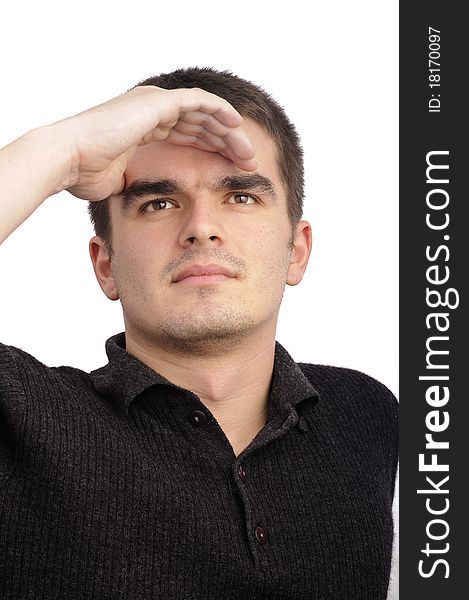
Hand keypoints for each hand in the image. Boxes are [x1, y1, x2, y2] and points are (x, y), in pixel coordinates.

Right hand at [53, 86, 256, 200]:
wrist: (69, 160)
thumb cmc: (86, 174)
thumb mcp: (121, 180)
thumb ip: (136, 181)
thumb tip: (142, 198)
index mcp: (145, 129)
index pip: (189, 136)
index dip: (212, 152)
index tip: (231, 171)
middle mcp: (152, 112)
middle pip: (202, 125)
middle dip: (227, 144)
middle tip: (249, 163)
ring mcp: (155, 103)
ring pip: (206, 114)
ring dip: (230, 133)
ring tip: (249, 154)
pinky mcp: (158, 101)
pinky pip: (200, 102)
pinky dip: (221, 113)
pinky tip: (238, 128)